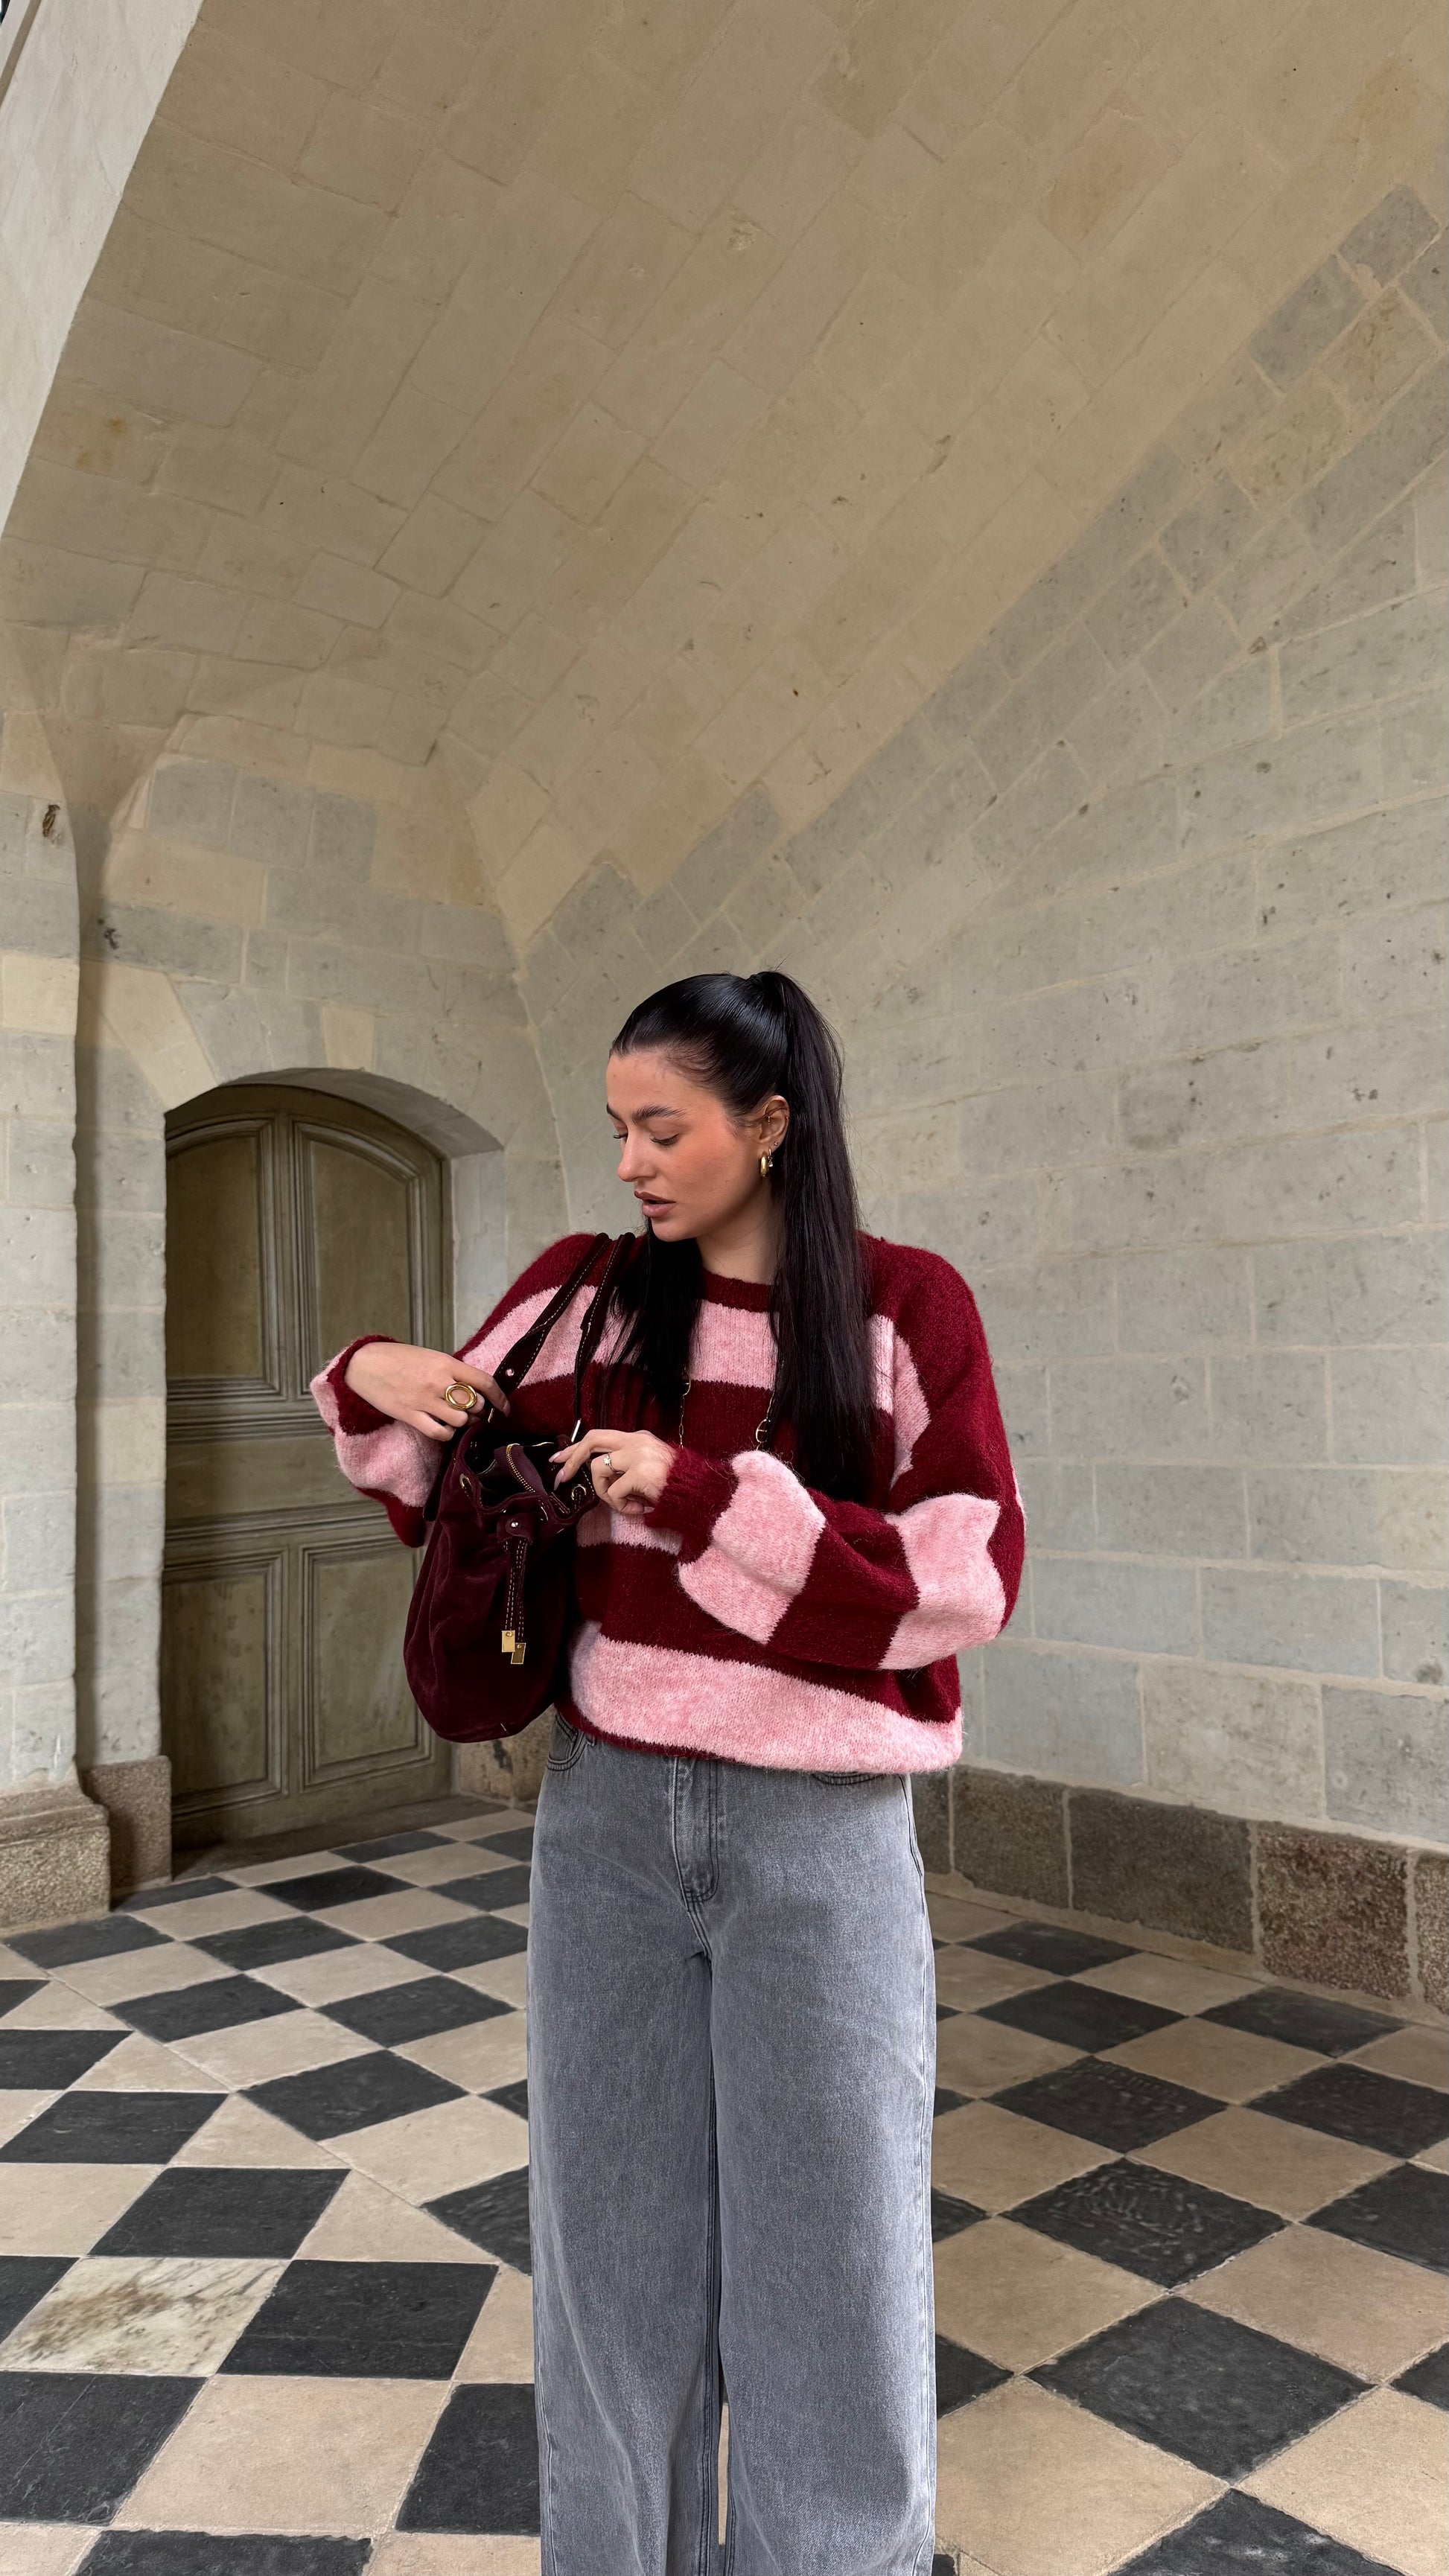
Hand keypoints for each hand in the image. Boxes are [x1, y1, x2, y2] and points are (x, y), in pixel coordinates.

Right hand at [343, 1342, 507, 1441]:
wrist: (365, 1365)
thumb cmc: (399, 1358)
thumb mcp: (431, 1356)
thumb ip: (453, 1370)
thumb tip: (475, 1388)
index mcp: (446, 1364)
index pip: (484, 1382)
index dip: (500, 1398)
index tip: (505, 1408)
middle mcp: (439, 1382)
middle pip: (474, 1404)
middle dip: (480, 1411)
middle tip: (476, 1412)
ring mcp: (425, 1400)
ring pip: (460, 1420)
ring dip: (464, 1422)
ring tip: (458, 1418)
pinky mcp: (411, 1415)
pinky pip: (439, 1432)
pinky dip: (447, 1433)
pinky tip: (445, 1427)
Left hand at [551, 1427, 675, 1516]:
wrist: (702, 1493)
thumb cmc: (676, 1485)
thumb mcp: (649, 1467)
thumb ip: (626, 1465)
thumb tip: (597, 1475)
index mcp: (638, 1438)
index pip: (600, 1436)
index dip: (577, 1448)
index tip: (561, 1460)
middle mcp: (636, 1441)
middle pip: (592, 1440)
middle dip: (572, 1458)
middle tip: (562, 1476)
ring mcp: (638, 1454)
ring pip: (597, 1469)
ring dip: (603, 1492)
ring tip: (624, 1504)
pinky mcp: (640, 1472)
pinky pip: (613, 1492)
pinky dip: (621, 1506)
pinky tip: (639, 1508)